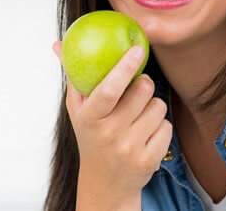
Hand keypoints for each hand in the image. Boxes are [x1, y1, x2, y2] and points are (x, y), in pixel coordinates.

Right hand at [52, 40, 171, 202]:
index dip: (124, 68)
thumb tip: (58, 43)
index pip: (108, 90)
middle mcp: (109, 134)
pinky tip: (145, 134)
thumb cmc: (92, 135)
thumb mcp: (77, 109)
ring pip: (158, 106)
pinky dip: (160, 126)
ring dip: (152, 106)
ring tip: (138, 116)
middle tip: (136, 88)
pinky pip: (167, 126)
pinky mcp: (149, 160)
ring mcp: (129, 149)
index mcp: (89, 118)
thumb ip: (73, 75)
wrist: (105, 182)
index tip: (136, 50)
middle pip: (142, 91)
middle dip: (144, 84)